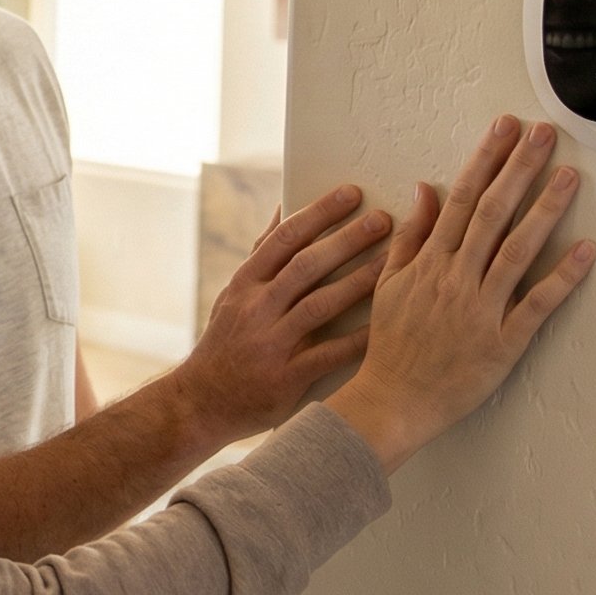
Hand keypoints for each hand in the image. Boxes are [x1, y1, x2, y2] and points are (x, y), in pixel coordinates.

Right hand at [168, 185, 393, 443]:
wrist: (201, 402)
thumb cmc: (226, 341)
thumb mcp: (234, 294)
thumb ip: (262, 253)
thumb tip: (284, 207)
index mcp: (245, 284)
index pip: (284, 238)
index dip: (319, 213)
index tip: (352, 192)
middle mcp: (255, 309)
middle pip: (306, 266)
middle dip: (347, 240)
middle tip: (384, 219)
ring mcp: (270, 343)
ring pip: (320, 305)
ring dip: (359, 281)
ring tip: (394, 262)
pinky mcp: (285, 378)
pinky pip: (329, 355)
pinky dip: (358, 339)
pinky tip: (386, 324)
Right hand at [329, 116, 595, 470]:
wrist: (393, 401)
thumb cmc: (392, 346)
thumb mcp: (388, 284)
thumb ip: (410, 237)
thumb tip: (425, 190)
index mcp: (430, 262)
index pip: (462, 198)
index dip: (486, 160)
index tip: (505, 129)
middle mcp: (456, 278)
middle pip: (493, 213)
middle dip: (520, 169)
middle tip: (544, 134)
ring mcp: (481, 308)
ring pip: (517, 249)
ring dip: (545, 210)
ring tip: (570, 176)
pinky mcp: (503, 341)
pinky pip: (537, 304)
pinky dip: (562, 277)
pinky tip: (586, 250)